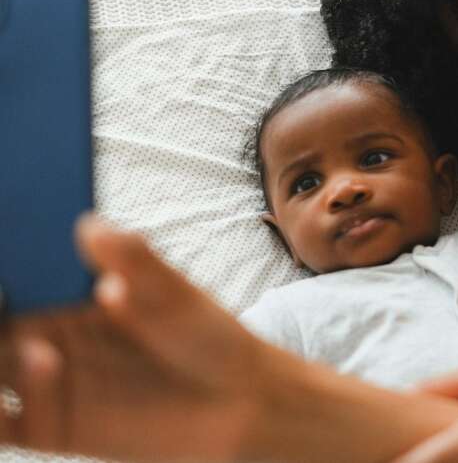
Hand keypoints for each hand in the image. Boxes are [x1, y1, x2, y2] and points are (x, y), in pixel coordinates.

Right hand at [0, 214, 284, 461]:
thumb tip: (91, 224)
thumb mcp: (176, 293)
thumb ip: (134, 261)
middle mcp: (49, 333)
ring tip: (20, 342)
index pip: (18, 273)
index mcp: (70, 292)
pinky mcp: (50, 428)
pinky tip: (10, 392)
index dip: (4, 261)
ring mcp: (46, 381)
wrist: (239, 403)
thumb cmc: (209, 337)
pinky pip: (1, 428)